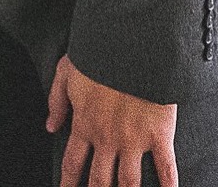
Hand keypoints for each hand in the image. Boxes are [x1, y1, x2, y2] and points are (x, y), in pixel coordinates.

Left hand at [46, 54, 178, 186]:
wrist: (130, 45)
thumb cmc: (97, 55)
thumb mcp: (66, 73)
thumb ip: (56, 101)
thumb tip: (50, 127)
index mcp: (84, 124)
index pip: (73, 163)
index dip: (67, 183)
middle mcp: (107, 138)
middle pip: (99, 181)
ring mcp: (133, 139)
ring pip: (128, 182)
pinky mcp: (159, 134)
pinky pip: (165, 167)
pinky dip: (168, 185)